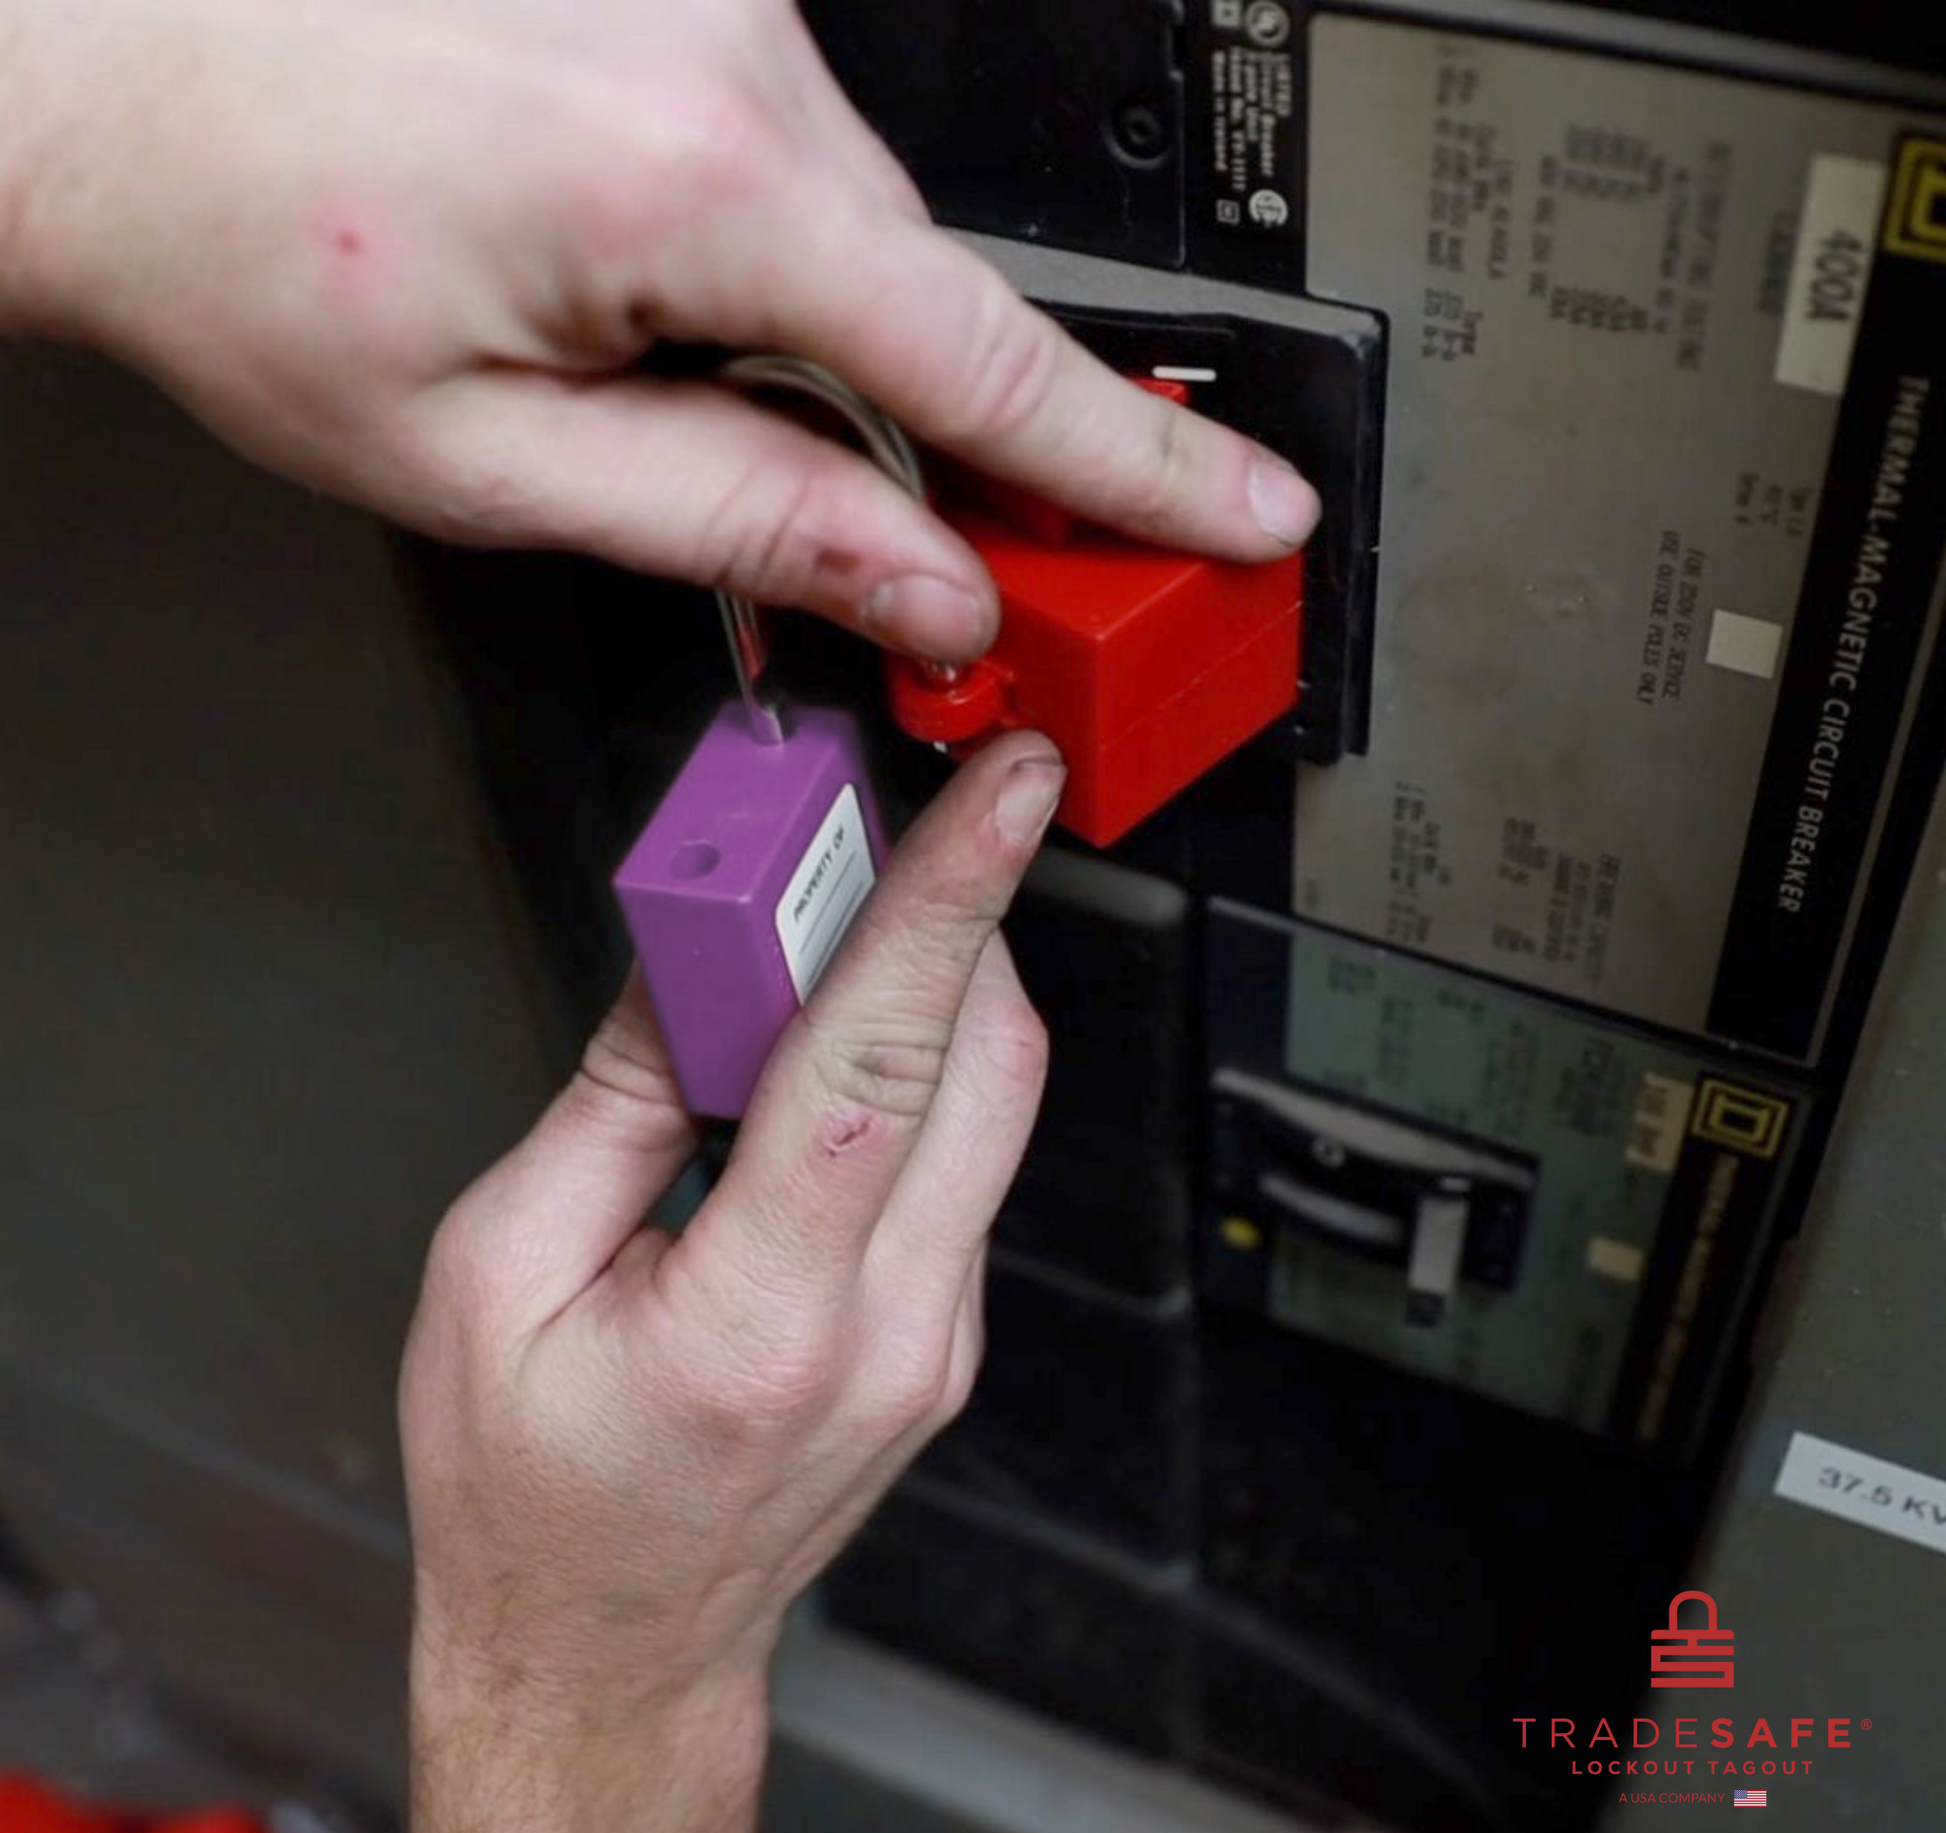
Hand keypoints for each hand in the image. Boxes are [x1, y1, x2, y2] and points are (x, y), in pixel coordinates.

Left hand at [2, 0, 1319, 662]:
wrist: (94, 68)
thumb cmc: (243, 249)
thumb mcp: (497, 467)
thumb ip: (743, 521)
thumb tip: (921, 584)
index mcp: (685, 185)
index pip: (986, 365)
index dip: (1140, 469)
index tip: (1248, 517)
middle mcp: (726, 58)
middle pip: (935, 308)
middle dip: (966, 457)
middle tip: (983, 586)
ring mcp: (709, 8)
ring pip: (864, 244)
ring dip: (831, 361)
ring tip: (685, 422)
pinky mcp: (682, 2)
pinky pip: (796, 170)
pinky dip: (778, 275)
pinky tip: (672, 320)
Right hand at [399, 734, 1062, 1832]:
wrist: (609, 1650)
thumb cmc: (532, 1493)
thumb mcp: (501, 1273)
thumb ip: (615, 1099)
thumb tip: (694, 957)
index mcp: (760, 1317)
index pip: (884, 1065)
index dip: (949, 902)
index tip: (1004, 791)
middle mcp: (888, 1330)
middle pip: (985, 1061)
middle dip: (955, 912)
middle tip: (884, 824)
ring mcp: (938, 1340)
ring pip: (994, 1103)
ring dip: (938, 985)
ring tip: (840, 923)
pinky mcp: (946, 1337)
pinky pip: (967, 1159)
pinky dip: (922, 1068)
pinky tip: (839, 1043)